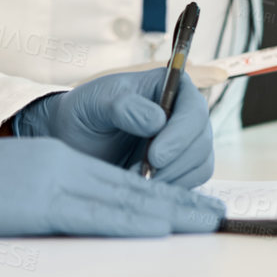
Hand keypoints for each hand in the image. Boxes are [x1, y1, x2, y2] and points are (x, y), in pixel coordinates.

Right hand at [0, 139, 224, 236]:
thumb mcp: (13, 186)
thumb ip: (47, 196)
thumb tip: (74, 217)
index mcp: (55, 162)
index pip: (118, 181)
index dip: (159, 193)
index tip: (189, 206)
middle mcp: (63, 167)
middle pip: (132, 188)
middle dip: (178, 203)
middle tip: (214, 213)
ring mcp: (54, 182)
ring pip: (125, 198)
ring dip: (170, 212)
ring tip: (204, 219)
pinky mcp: (43, 201)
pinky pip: (97, 213)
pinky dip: (134, 219)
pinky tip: (159, 224)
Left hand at [8, 67, 214, 185]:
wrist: (75, 141)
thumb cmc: (86, 112)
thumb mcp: (96, 103)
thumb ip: (123, 106)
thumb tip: (158, 120)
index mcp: (169, 86)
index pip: (194, 108)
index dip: (181, 133)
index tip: (155, 156)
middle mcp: (183, 113)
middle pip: (201, 140)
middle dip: (175, 163)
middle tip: (141, 176)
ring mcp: (186, 142)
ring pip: (200, 165)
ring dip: (171, 179)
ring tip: (135, 181)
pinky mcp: (181, 168)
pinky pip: (190, 183)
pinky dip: (170, 190)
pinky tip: (143, 189)